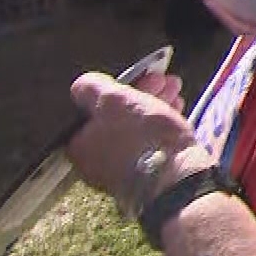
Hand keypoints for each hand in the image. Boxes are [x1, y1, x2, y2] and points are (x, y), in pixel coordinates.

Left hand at [66, 71, 200, 202]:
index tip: (144, 75)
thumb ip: (91, 87)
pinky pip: (149, 144)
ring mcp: (120, 172)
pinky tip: (177, 111)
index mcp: (79, 145)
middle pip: (117, 117)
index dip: (121, 85)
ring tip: (176, 91)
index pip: (96, 106)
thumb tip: (82, 85)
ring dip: (155, 106)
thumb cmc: (141, 137)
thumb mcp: (113, 100)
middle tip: (164, 80)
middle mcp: (94, 162)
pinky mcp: (144, 178)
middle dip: (143, 94)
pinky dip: (160, 127)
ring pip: (136, 130)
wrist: (175, 181)